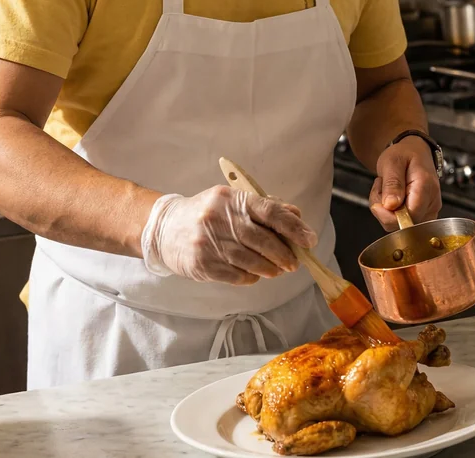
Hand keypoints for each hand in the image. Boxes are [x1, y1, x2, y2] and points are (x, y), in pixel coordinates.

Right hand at [141, 186, 317, 284]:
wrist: (164, 228)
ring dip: (269, 268)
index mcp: (230, 198)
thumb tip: (296, 214)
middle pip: (262, 240)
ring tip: (275, 270)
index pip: (269, 211)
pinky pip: (236, 275)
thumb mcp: (232, 201)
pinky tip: (253, 274)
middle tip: (294, 262)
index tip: (309, 240)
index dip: (293, 227)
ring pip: (251, 260)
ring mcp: (208, 242)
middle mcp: (218, 217)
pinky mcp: (201, 263)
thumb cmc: (206, 214)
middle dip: (284, 254)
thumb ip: (265, 207)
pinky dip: (250, 277)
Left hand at [369, 136, 441, 231]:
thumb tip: (391, 206)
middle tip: (383, 189)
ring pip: (400, 226)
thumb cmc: (404, 154)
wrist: (413, 152)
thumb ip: (392, 184)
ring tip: (388, 190)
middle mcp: (432, 202)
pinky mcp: (424, 216)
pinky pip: (402, 224)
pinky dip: (391, 213)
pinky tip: (393, 198)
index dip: (389, 214)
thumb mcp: (392, 162)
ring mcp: (429, 211)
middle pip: (404, 224)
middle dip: (385, 210)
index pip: (410, 216)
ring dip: (386, 211)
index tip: (379, 200)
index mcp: (426, 187)